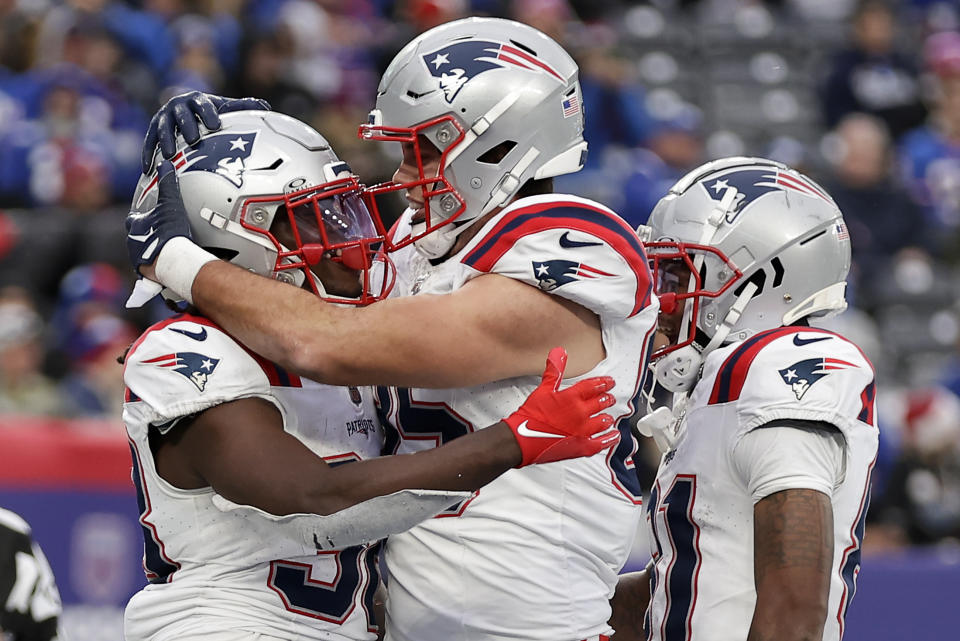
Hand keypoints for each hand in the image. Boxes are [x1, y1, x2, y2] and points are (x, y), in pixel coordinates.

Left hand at [126, 160, 191, 273]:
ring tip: (163, 250)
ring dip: (149, 250)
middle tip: (157, 234)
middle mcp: (132, 241)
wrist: (170, 262)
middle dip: (144, 234)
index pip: (133, 218)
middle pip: (136, 236)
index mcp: (135, 225)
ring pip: (141, 252)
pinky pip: (148, 266)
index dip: (139, 216)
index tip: (146, 216)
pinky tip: (165, 264)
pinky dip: (155, 264)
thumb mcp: (170, 204)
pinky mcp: (145, 272)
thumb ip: (168, 184)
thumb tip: (165, 164)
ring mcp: (137, 258)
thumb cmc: (168, 232)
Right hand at [141, 91, 270, 171]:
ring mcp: (164, 118)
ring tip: (170, 154)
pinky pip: (149, 142)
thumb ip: (243, 108)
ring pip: (163, 128)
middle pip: (182, 116)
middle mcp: (178, 106)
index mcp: (198, 100)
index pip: (203, 104)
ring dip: (166, 141)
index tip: (215, 125)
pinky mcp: (153, 131)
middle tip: (193, 139)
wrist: (188, 116)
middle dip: (187, 126)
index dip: (208, 113)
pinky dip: (147, 154)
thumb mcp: (226, 110)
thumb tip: (265, 106)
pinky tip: (147, 168)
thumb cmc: (211, 115)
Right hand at [504, 347, 618, 466]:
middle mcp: (580, 413)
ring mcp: (583, 431)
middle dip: (606, 399)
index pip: (593, 386)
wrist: (523, 440)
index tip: (609, 382)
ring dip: (607, 418)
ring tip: (609, 416)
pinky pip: (601, 443)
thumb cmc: (530, 416)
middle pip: (600, 403)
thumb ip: (554, 371)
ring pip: (602, 422)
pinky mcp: (582, 447)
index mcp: (571, 397)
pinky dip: (609, 439)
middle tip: (610, 397)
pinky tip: (613, 436)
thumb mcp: (542, 389)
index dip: (603, 383)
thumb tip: (559, 352)